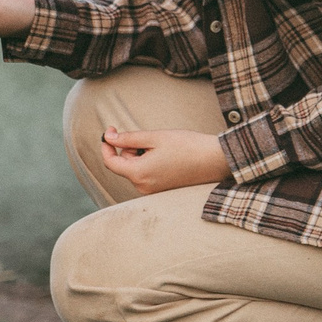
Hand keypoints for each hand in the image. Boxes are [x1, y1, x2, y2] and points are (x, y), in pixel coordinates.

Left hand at [99, 126, 231, 195]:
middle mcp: (143, 187)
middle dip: (131, 148)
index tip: (110, 129)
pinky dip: (150, 162)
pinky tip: (168, 156)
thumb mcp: (154, 137)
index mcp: (139, 174)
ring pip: (136, 168)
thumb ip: (128, 138)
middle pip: (125, 164)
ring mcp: (153, 191)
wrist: (214, 160)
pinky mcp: (162, 191)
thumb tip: (108, 137)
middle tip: (151, 138)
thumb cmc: (186, 146)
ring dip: (142, 155)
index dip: (106, 144)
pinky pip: (147, 175)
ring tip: (163, 148)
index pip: (110, 162)